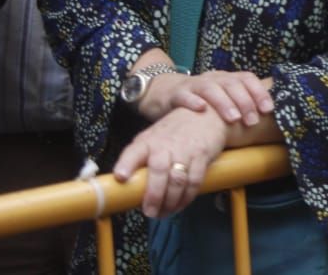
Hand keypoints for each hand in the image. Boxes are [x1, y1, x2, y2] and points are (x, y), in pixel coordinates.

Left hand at [114, 106, 228, 217]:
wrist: (206, 115)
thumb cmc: (173, 132)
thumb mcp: (151, 138)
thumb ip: (139, 159)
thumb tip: (126, 189)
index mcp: (147, 142)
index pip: (134, 152)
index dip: (126, 164)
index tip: (121, 177)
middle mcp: (165, 145)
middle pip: (159, 171)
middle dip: (154, 196)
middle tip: (150, 212)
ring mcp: (186, 150)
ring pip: (178, 180)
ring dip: (171, 201)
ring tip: (165, 213)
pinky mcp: (202, 155)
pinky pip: (195, 181)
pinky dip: (187, 197)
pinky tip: (181, 204)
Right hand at [148, 70, 272, 126]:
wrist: (163, 92)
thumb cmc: (200, 100)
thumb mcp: (221, 99)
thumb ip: (239, 104)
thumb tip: (266, 117)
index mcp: (226, 78)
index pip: (247, 79)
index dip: (259, 92)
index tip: (268, 109)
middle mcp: (213, 78)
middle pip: (232, 84)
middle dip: (245, 102)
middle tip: (252, 120)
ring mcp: (194, 84)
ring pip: (211, 89)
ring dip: (224, 103)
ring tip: (234, 118)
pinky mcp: (176, 94)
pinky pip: (185, 96)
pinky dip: (193, 101)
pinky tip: (201, 109)